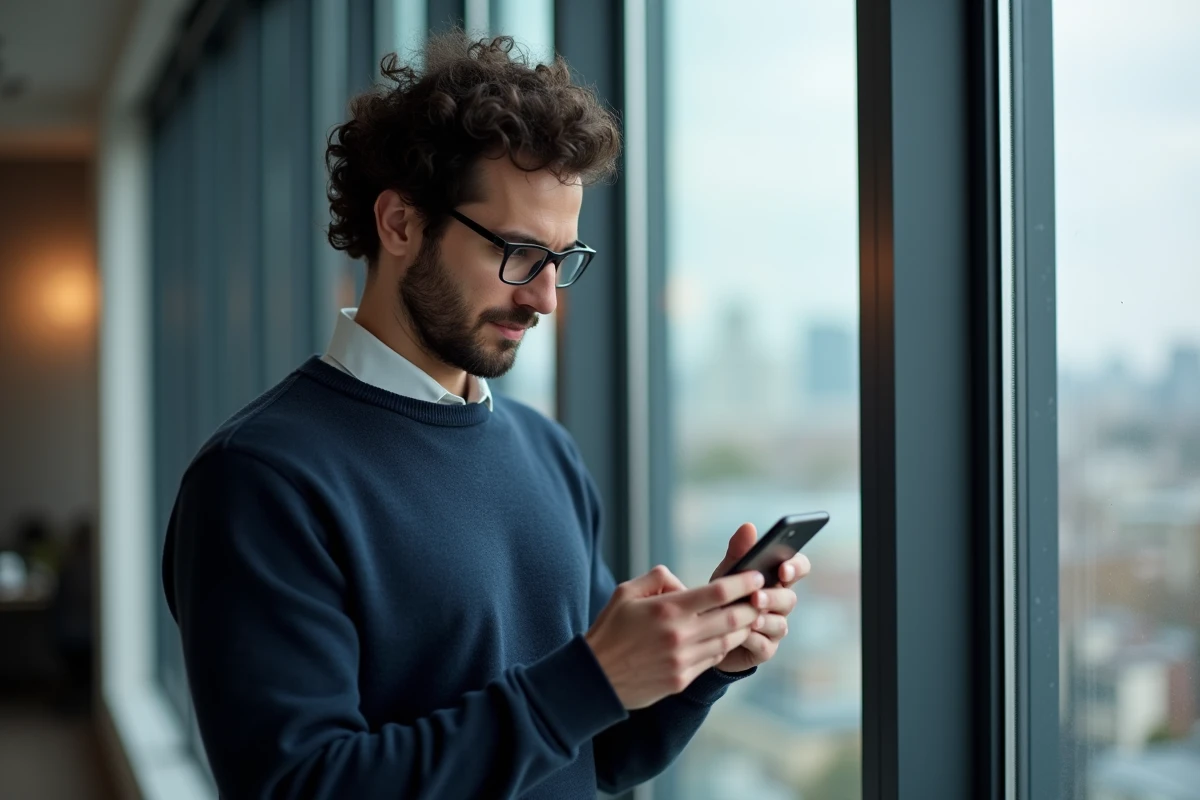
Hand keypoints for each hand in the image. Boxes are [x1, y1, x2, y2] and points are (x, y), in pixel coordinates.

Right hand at [585, 565, 765, 709]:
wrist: (595, 677)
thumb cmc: (610, 629)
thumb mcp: (626, 592)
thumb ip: (657, 578)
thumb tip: (683, 583)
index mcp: (667, 609)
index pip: (717, 591)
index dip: (742, 582)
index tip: (756, 575)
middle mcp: (680, 635)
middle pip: (733, 618)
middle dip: (753, 606)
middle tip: (762, 597)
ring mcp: (683, 660)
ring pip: (728, 640)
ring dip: (742, 628)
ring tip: (748, 617)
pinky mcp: (682, 679)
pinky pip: (713, 659)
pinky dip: (723, 646)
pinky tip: (723, 637)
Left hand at [707, 522, 811, 673]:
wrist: (705, 634)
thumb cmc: (723, 598)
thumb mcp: (727, 573)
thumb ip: (738, 552)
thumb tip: (748, 527)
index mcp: (776, 579)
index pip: (799, 567)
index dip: (796, 567)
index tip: (783, 568)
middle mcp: (780, 603)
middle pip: (790, 597)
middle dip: (773, 596)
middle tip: (756, 597)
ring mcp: (775, 627)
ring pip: (780, 623)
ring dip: (764, 619)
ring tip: (749, 616)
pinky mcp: (765, 649)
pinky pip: (766, 645)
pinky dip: (753, 639)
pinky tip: (741, 636)